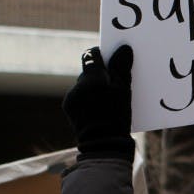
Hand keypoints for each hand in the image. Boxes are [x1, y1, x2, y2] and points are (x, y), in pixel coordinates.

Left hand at [62, 45, 134, 159]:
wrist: (103, 144)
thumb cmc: (117, 116)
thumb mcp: (123, 91)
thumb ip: (121, 68)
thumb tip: (124, 48)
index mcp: (91, 77)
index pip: (92, 55)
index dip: (102, 53)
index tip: (113, 56)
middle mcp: (78, 85)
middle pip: (89, 71)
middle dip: (101, 74)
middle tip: (115, 80)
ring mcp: (71, 97)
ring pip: (84, 84)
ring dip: (94, 87)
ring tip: (108, 97)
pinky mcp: (69, 108)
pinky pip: (79, 96)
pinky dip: (88, 98)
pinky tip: (100, 107)